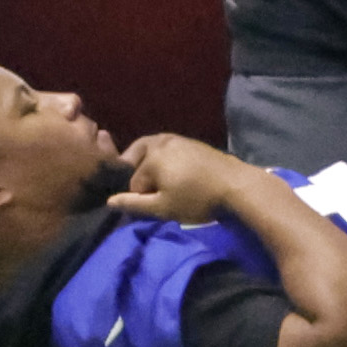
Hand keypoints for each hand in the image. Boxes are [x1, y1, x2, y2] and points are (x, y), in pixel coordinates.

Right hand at [110, 133, 247, 222]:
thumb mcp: (163, 208)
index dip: (140, 197)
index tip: (152, 207)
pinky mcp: (192, 142)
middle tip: (146, 190)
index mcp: (151, 156)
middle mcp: (161, 141)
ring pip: (153, 149)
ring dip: (150, 163)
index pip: (133, 182)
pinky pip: (168, 148)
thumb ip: (134, 204)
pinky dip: (165, 159)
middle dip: (137, 171)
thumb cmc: (196, 199)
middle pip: (137, 155)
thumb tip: (109, 201)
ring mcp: (178, 139)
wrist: (236, 185)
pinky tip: (175, 174)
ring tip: (159, 183)